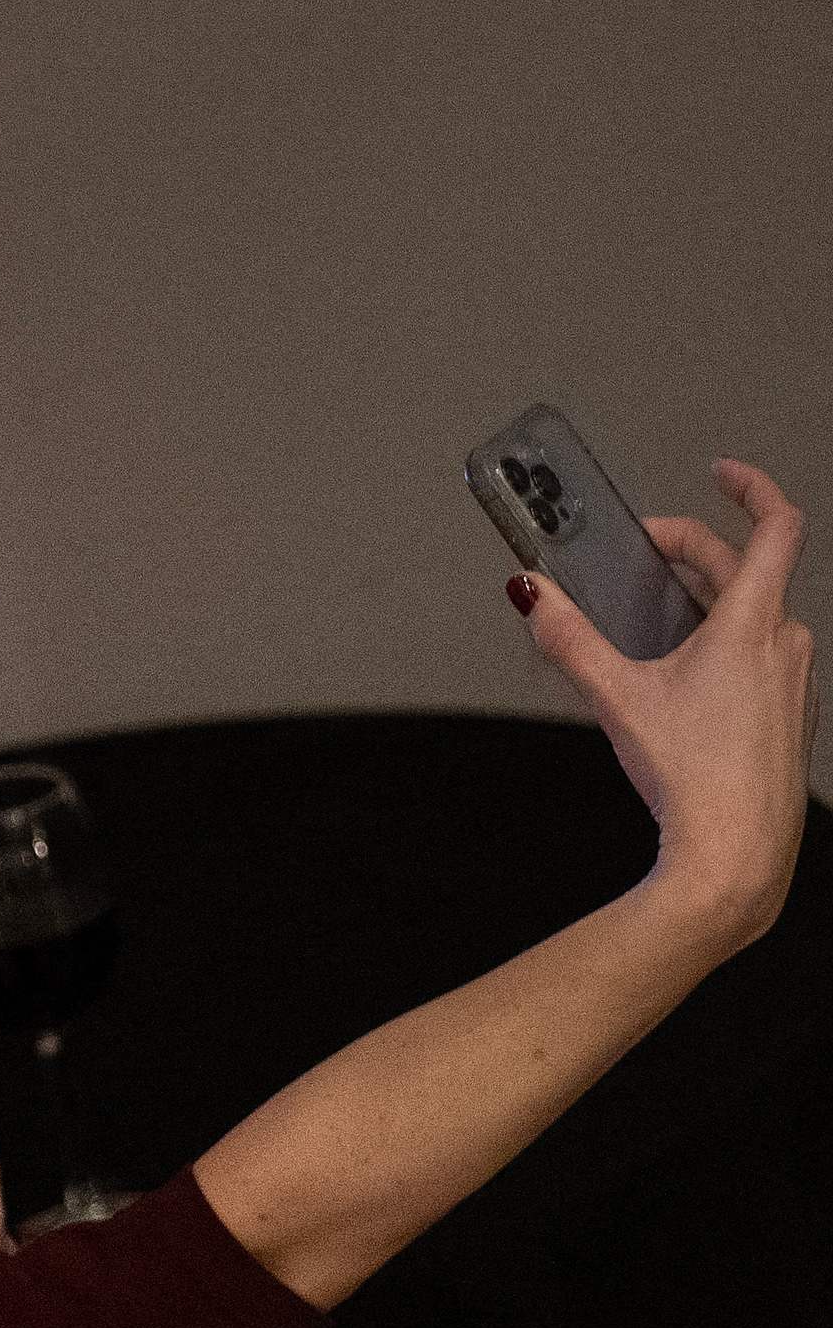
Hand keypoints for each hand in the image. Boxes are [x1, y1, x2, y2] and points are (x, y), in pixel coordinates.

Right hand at [516, 458, 810, 950]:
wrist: (740, 854)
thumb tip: (533, 597)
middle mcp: (786, 644)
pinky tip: (679, 670)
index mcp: (753, 625)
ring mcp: (794, 680)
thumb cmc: (696, 780)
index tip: (720, 473)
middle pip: (747, 568)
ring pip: (756, 611)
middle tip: (643, 551)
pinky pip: (760, 650)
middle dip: (690, 549)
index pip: (776, 527)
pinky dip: (722, 637)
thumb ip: (569, 640)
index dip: (751, 488)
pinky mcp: (789, 711)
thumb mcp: (616, 699)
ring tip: (654, 614)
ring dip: (707, 596)